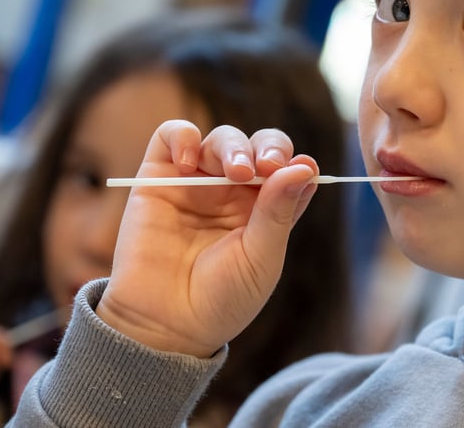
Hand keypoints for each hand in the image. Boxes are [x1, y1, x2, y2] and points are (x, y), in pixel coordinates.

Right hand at [96, 121, 317, 357]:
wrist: (165, 326)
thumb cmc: (221, 300)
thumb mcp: (260, 258)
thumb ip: (278, 211)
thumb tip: (305, 166)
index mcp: (264, 208)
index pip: (286, 167)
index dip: (292, 162)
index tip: (300, 170)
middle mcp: (232, 191)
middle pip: (257, 145)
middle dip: (267, 148)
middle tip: (265, 168)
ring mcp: (196, 181)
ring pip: (221, 138)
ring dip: (232, 146)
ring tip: (235, 172)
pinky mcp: (158, 177)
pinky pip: (171, 136)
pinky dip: (184, 137)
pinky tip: (191, 162)